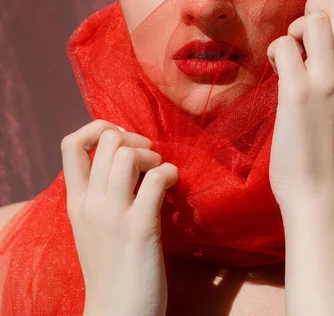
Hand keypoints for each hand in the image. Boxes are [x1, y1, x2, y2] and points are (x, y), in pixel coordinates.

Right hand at [61, 119, 178, 315]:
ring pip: (127, 154)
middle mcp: (90, 203)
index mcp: (76, 201)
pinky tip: (172, 185)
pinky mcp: (140, 227)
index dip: (97, 128)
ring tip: (158, 173)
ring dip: (151, 156)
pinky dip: (169, 173)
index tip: (119, 137)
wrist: (117, 315)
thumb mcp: (92, 225)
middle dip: (132, 138)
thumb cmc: (111, 267)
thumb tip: (123, 157)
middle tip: (147, 157)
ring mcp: (113, 215)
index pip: (71, 144)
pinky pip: (155, 179)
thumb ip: (99, 193)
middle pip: (107, 140)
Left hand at [267, 0, 333, 211]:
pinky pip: (284, 45)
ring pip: (312, 20)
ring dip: (293, 29)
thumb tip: (320, 46)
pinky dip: (276, 50)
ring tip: (289, 55)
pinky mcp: (298, 92)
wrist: (323, 196)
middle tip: (300, 32)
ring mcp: (328, 81)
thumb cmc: (332, 155)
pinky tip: (276, 70)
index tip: (316, 26)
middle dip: (315, 6)